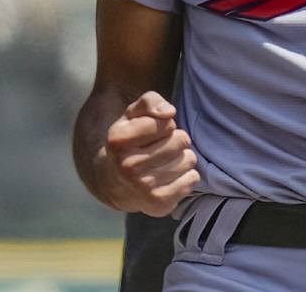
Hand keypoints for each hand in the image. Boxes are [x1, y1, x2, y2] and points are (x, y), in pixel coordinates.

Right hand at [104, 91, 199, 215]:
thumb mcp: (133, 114)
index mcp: (118, 141)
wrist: (114, 182)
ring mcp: (143, 188)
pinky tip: (170, 177)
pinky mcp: (159, 204)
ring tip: (165, 162)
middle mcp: (127, 166)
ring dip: (181, 158)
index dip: (165, 124)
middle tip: (161, 147)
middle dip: (176, 140)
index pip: (167, 122)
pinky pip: (192, 180)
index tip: (153, 133)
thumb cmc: (129, 141)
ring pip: (189, 159)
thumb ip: (150, 101)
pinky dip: (186, 176)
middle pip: (180, 140)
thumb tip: (169, 112)